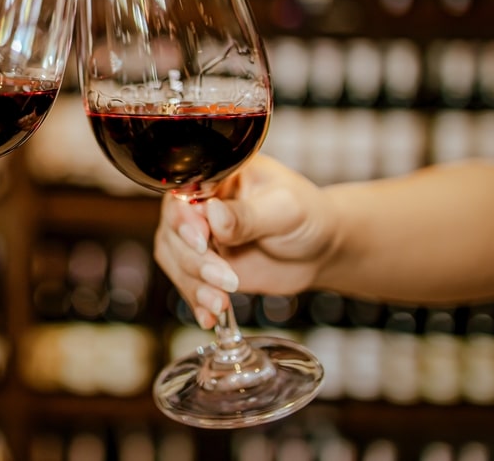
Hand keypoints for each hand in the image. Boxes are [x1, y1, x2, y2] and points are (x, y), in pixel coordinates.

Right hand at [153, 155, 337, 328]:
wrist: (320, 250)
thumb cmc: (308, 216)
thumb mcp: (284, 209)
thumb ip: (248, 214)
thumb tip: (213, 213)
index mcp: (217, 178)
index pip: (183, 194)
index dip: (185, 219)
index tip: (202, 241)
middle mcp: (201, 205)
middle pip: (173, 230)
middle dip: (195, 261)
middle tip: (226, 279)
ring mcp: (201, 236)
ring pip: (174, 258)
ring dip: (194, 284)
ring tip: (220, 302)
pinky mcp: (204, 265)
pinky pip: (186, 282)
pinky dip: (195, 300)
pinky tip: (210, 315)